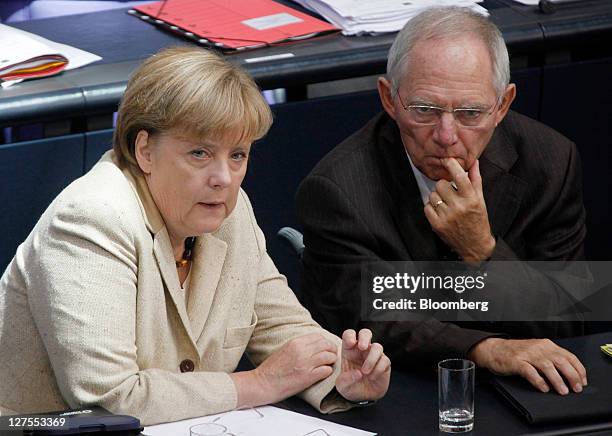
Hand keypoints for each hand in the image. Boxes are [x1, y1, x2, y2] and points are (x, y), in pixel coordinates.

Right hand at [248, 333, 337, 404]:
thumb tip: (314, 345)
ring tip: (327, 365)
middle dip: (331, 350)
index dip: (325, 342)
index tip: (325, 348)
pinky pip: (326, 370)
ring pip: (330, 356)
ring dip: (331, 361)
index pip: (319, 336)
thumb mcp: (285, 349)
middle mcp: (302, 351)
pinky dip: (327, 372)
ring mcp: (306, 364)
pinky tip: (323, 373)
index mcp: (295, 342)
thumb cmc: (272, 369)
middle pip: (327, 345)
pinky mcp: (308, 377)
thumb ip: (299, 345)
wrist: (263, 383)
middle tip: (331, 356)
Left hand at [335, 329, 390, 401]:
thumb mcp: (342, 386)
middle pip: (366, 333)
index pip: (349, 335)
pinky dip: (378, 369)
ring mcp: (374, 355)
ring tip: (365, 372)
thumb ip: (346, 380)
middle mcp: (362, 350)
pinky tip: (372, 377)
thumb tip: (358, 373)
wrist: (363, 397)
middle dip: (364, 337)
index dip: (350, 336)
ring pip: (377, 347)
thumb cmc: (350, 386)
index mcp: (349, 349)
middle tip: (362, 347)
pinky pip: (384, 360)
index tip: (350, 343)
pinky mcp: (384, 363)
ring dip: (371, 359)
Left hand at [424, 158, 494, 261]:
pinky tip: (440, 210)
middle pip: (441, 184)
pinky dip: (431, 207)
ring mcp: (447, 216)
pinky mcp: (437, 224)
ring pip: (432, 195)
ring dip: (437, 197)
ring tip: (446, 203)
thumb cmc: (478, 220)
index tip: (446, 160)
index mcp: (471, 199)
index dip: (451, 165)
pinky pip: (427, 207)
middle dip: (444, 185)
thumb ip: (475, 179)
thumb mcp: (480, 199)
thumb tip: (474, 162)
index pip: (459, 176)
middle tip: (449, 192)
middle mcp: (458, 207)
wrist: (475, 244)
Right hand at [469, 337, 587, 394]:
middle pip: (560, 361)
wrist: (493, 349)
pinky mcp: (516, 362)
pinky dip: (538, 381)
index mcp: (546, 345)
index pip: (568, 355)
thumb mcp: (537, 352)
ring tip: (562, 391)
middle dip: (571, 376)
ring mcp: (527, 354)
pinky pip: (530, 372)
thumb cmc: (516, 353)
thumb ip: (551, 359)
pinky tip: (543, 388)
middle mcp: (538, 348)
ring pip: (547, 367)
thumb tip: (570, 374)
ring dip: (557, 380)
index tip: (582, 381)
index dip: (578, 369)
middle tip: (576, 388)